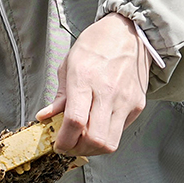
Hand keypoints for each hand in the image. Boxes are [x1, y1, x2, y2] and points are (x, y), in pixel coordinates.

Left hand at [37, 12, 150, 156]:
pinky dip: (107, 135)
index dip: (64, 141)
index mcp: (85, 79)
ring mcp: (126, 100)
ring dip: (93, 148)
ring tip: (83, 141)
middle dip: (78, 150)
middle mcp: (108, 92)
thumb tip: (45, 117)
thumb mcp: (69, 65)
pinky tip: (98, 126)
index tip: (57, 145)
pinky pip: (120, 131)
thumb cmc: (96, 45)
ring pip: (110, 142)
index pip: (74, 121)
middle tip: (69, 146)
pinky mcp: (138, 105)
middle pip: (94, 139)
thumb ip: (60, 96)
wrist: (128, 32)